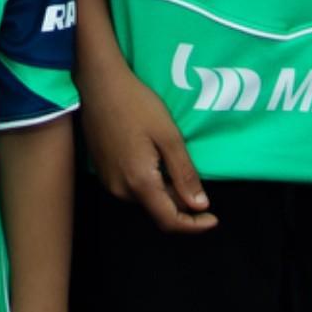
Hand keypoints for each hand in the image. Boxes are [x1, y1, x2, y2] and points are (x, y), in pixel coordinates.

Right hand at [79, 61, 215, 231]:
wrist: (99, 85)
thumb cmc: (136, 105)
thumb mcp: (169, 137)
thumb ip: (184, 174)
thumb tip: (199, 205)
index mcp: (140, 182)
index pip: (169, 221)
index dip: (194, 226)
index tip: (213, 219)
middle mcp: (121, 189)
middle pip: (158, 210)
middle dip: (181, 205)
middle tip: (199, 186)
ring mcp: (109, 181)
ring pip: (145, 199)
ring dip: (165, 193)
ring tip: (176, 168)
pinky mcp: (103, 172)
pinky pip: (132, 188)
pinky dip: (150, 184)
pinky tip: (157, 161)